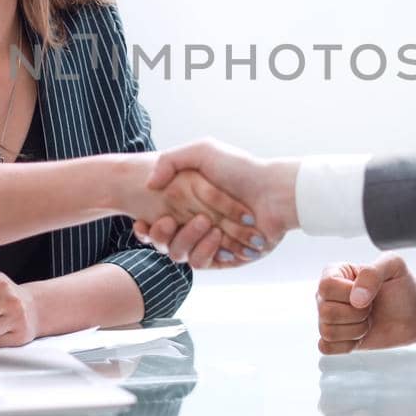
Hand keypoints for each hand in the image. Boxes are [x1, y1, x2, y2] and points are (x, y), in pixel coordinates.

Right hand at [132, 139, 299, 266]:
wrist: (275, 192)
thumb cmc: (240, 169)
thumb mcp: (202, 151)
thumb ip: (169, 160)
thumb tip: (149, 184)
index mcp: (186, 204)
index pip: (154, 221)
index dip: (144, 226)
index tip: (140, 222)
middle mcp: (194, 224)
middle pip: (163, 241)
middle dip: (161, 235)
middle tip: (168, 221)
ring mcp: (209, 243)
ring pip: (180, 254)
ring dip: (187, 240)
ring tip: (206, 223)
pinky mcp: (224, 258)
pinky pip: (203, 263)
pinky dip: (206, 251)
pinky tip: (216, 236)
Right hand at [316, 253, 415, 353]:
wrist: (413, 313)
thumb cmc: (402, 286)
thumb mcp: (393, 266)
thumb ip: (372, 273)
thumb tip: (355, 299)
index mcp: (335, 272)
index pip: (326, 286)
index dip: (348, 294)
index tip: (369, 295)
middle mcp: (326, 295)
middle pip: (326, 311)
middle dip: (356, 314)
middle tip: (370, 309)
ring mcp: (328, 318)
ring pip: (327, 331)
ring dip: (355, 330)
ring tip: (368, 321)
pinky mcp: (335, 339)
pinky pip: (326, 347)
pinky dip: (347, 345)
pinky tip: (360, 335)